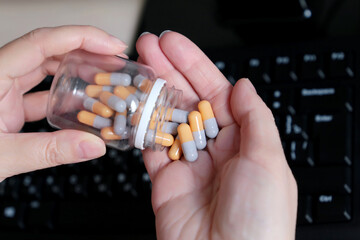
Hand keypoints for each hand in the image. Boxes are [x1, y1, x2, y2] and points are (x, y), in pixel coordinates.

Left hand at [0, 25, 127, 181]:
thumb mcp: (1, 157)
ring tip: (104, 81)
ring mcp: (3, 94)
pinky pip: (42, 96)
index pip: (42, 43)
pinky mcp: (9, 110)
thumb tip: (92, 146)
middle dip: (86, 52)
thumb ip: (49, 151)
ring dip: (77, 75)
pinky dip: (65, 100)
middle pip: (49, 52)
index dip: (81, 38)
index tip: (110, 45)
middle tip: (115, 60)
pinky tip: (83, 108)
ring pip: (47, 73)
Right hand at [136, 31, 297, 239]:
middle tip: (148, 49)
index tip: (175, 46)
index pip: (217, 93)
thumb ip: (255, 119)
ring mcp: (188, 163)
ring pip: (166, 120)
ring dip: (150, 95)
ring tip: (134, 71)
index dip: (196, 67)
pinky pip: (150, 148)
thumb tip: (244, 86)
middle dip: (168, 73)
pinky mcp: (164, 180)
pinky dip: (139, 129)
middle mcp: (215, 149)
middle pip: (188, 101)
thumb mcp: (268, 161)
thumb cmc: (259, 220)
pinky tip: (129, 107)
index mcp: (242, 141)